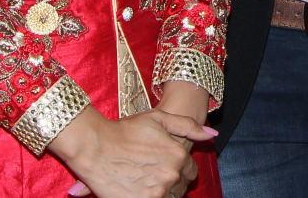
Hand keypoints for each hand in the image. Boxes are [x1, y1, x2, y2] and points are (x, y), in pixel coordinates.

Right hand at [51, 108, 212, 197]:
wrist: (94, 146)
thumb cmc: (126, 130)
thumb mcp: (159, 118)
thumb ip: (188, 126)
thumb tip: (212, 135)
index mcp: (178, 155)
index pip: (191, 171)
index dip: (180, 169)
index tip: (166, 166)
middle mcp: (171, 175)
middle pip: (181, 187)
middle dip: (172, 181)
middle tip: (154, 173)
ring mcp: (157, 192)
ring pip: (170, 197)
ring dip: (163, 191)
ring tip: (147, 180)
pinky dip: (152, 196)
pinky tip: (141, 188)